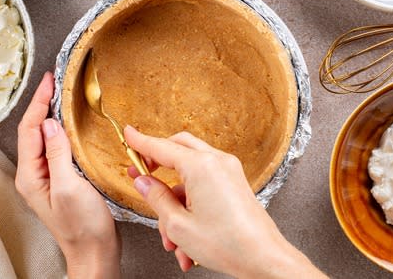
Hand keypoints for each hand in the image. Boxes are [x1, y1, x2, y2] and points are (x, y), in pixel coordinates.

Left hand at [15, 72, 119, 278]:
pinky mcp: (62, 180)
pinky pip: (57, 148)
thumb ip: (57, 154)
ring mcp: (47, 177)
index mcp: (30, 175)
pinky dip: (63, 130)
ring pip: (45, 138)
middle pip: (34, 130)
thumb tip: (51, 124)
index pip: (30, 129)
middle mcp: (34, 175)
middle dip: (42, 104)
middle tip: (55, 81)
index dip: (39, 103)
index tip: (49, 82)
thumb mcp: (70, 186)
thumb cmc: (83, 227)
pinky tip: (72, 124)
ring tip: (61, 95)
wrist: (95, 253)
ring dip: (52, 115)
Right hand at [125, 126, 325, 277]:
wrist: (263, 259)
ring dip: (175, 203)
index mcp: (201, 166)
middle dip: (157, 165)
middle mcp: (217, 162)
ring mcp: (229, 172)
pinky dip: (191, 207)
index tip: (128, 134)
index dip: (140, 142)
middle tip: (141, 176)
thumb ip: (156, 198)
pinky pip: (204, 186)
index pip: (161, 147)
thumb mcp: (178, 224)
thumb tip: (143, 182)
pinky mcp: (235, 184)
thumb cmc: (228, 244)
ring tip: (170, 238)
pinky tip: (186, 241)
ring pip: (189, 175)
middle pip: (178, 149)